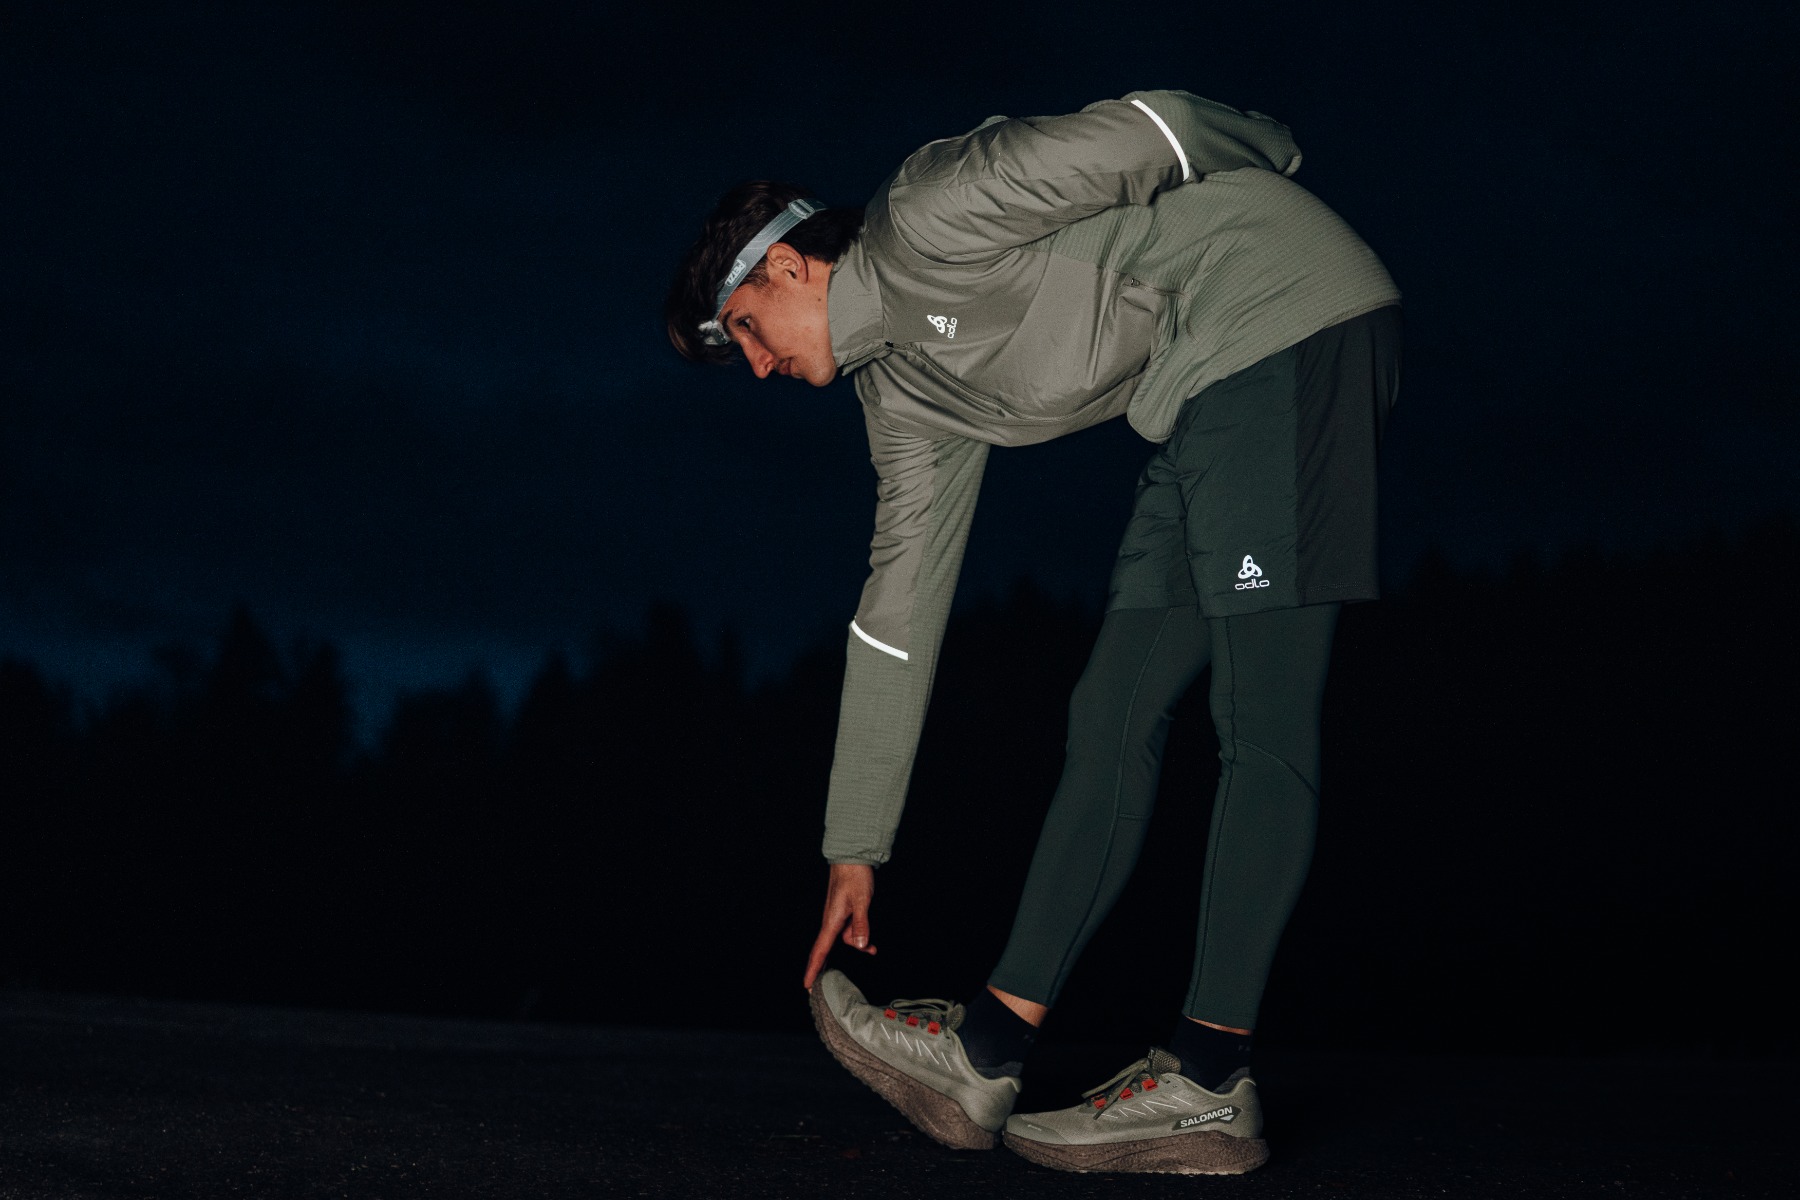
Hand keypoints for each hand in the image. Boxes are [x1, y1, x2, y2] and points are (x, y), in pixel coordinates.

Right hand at [803, 863, 875, 989]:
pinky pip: (849, 933)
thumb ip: (861, 925)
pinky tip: (870, 944)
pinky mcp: (844, 915)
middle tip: (816, 988)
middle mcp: (831, 922)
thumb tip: (860, 947)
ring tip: (873, 950)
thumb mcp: (861, 901)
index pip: (820, 950)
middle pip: (826, 950)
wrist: (852, 859)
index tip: (806, 984)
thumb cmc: (855, 877)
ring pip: (844, 941)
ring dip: (857, 947)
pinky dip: (858, 938)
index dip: (813, 968)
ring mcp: (837, 919)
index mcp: (831, 921)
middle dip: (823, 967)